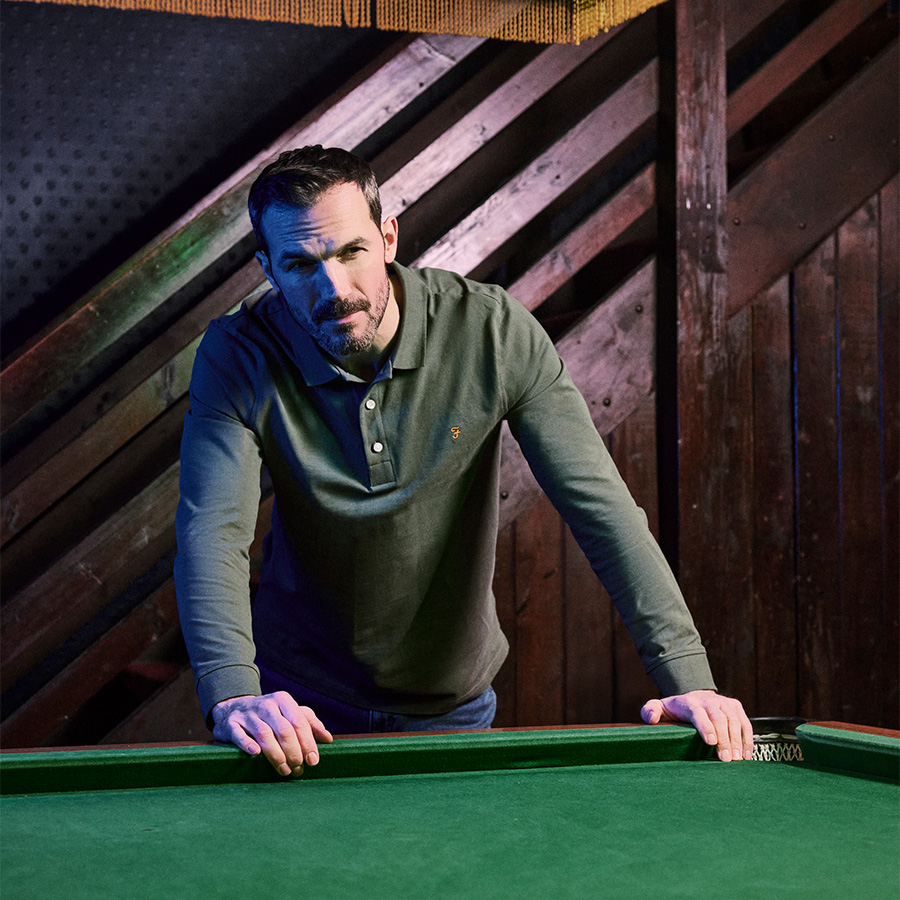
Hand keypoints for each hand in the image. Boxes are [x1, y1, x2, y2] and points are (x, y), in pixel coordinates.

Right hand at [211, 692, 332, 775]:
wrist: (234, 707)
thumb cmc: (270, 714)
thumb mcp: (290, 712)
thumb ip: (309, 723)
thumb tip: (328, 739)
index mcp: (283, 700)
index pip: (299, 721)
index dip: (307, 742)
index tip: (313, 761)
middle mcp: (266, 705)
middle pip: (283, 730)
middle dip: (293, 752)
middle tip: (298, 769)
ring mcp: (248, 714)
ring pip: (264, 735)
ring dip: (276, 755)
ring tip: (284, 770)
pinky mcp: (231, 724)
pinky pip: (239, 735)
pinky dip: (247, 744)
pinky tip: (256, 754)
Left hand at [641, 690, 752, 761]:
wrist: (693, 697)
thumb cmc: (675, 709)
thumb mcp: (658, 707)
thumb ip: (650, 711)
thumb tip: (651, 718)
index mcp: (689, 702)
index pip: (699, 713)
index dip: (705, 726)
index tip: (711, 742)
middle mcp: (708, 700)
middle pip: (719, 717)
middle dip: (724, 738)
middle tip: (727, 759)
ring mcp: (723, 702)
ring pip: (734, 719)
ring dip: (737, 740)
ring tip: (738, 759)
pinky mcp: (735, 706)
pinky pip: (744, 722)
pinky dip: (748, 738)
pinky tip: (747, 754)